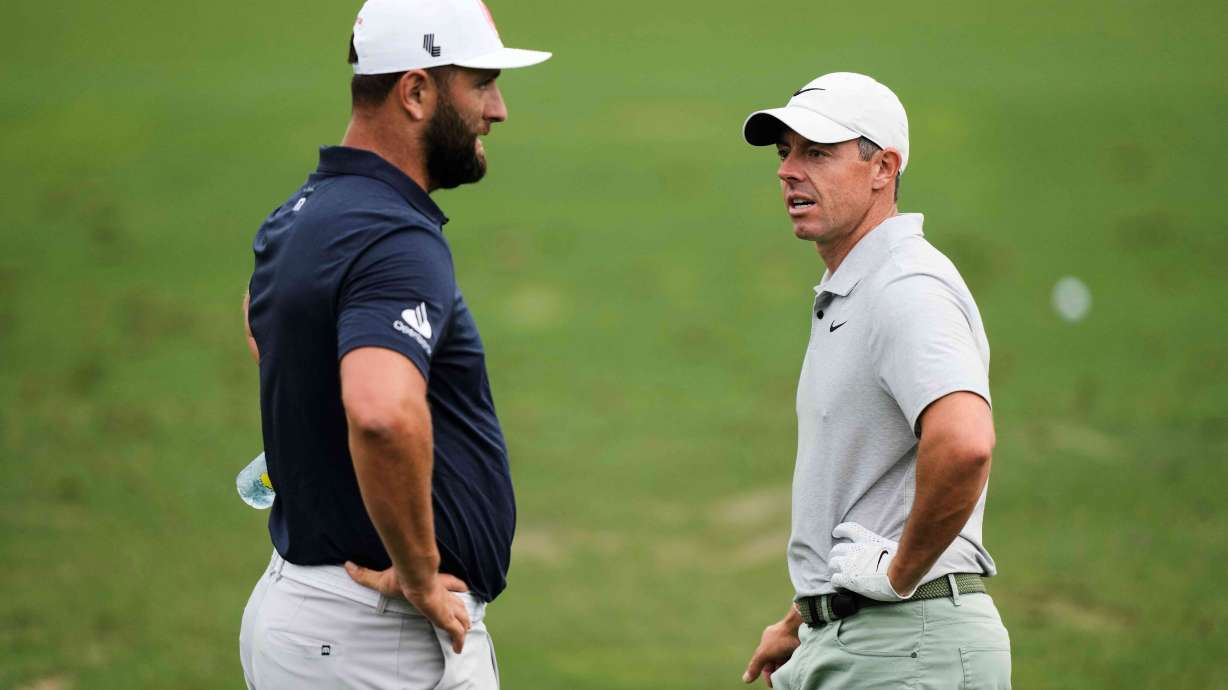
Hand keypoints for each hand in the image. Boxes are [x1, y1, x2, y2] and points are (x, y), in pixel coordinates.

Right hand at [345, 562, 471, 651]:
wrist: (415, 575)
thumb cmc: (401, 577)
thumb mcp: (380, 578)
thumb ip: (364, 574)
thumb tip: (347, 565)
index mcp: (432, 583)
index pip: (449, 582)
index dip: (455, 585)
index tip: (462, 587)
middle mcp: (442, 594)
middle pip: (458, 601)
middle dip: (462, 608)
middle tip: (466, 616)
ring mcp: (445, 606)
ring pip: (460, 615)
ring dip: (463, 623)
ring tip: (466, 630)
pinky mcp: (445, 617)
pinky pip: (456, 631)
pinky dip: (458, 640)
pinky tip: (459, 648)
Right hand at [742, 619, 800, 686]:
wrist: (802, 627)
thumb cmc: (782, 638)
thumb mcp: (764, 652)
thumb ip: (755, 665)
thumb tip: (745, 679)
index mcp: (767, 640)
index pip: (764, 660)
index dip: (767, 673)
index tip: (772, 683)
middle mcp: (779, 641)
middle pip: (776, 662)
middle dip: (777, 672)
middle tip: (781, 682)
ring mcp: (790, 643)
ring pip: (786, 661)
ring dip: (786, 670)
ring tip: (789, 677)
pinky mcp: (801, 646)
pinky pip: (796, 659)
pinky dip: (795, 666)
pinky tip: (795, 671)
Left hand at [828, 522, 916, 601]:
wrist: (899, 574)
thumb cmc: (903, 562)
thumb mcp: (896, 545)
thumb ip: (892, 546)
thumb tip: (907, 547)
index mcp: (866, 539)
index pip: (849, 529)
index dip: (841, 530)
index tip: (836, 532)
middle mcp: (855, 550)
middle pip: (837, 549)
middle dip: (836, 554)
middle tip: (837, 559)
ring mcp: (850, 564)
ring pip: (833, 563)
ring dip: (833, 567)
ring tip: (835, 572)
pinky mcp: (848, 578)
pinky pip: (835, 579)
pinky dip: (835, 582)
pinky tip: (838, 585)